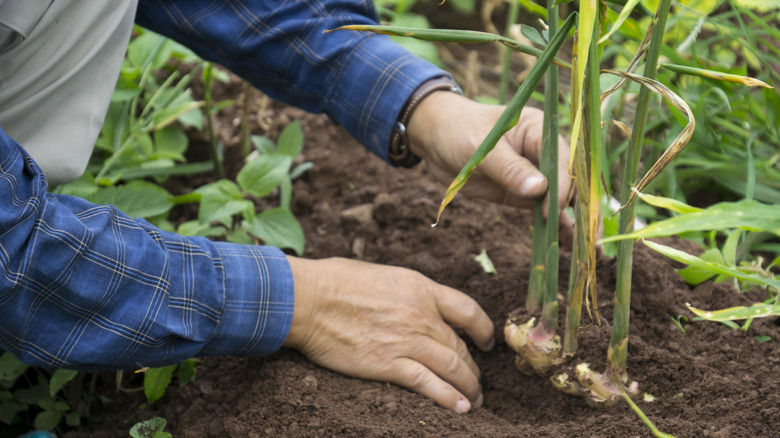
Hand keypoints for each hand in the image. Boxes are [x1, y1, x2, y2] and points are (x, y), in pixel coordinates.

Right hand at [283, 257, 494, 412]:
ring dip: (468, 387)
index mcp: (420, 288)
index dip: (483, 329)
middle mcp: (420, 314)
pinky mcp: (388, 365)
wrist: (308, 299)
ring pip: (452, 367)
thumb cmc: (335, 280)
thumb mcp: (382, 274)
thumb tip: (412, 302)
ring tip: (475, 400)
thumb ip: (405, 291)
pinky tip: (460, 408)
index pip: (467, 310)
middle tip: (477, 381)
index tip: (486, 342)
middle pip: (460, 345)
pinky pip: (429, 384)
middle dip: (473, 367)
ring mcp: (406, 341)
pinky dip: (449, 398)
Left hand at [407, 92, 573, 242]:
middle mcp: (542, 151)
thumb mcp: (482, 149)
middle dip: (579, 206)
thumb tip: (539, 189)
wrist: (437, 140)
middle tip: (589, 236)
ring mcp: (534, 173)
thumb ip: (510, 169)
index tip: (553, 209)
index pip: (560, 159)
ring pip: (560, 198)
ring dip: (572, 219)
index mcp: (538, 130)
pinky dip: (554, 225)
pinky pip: (542, 209)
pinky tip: (566, 243)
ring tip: (588, 245)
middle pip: (568, 180)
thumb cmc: (459, 132)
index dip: (561, 185)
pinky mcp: (522, 192)